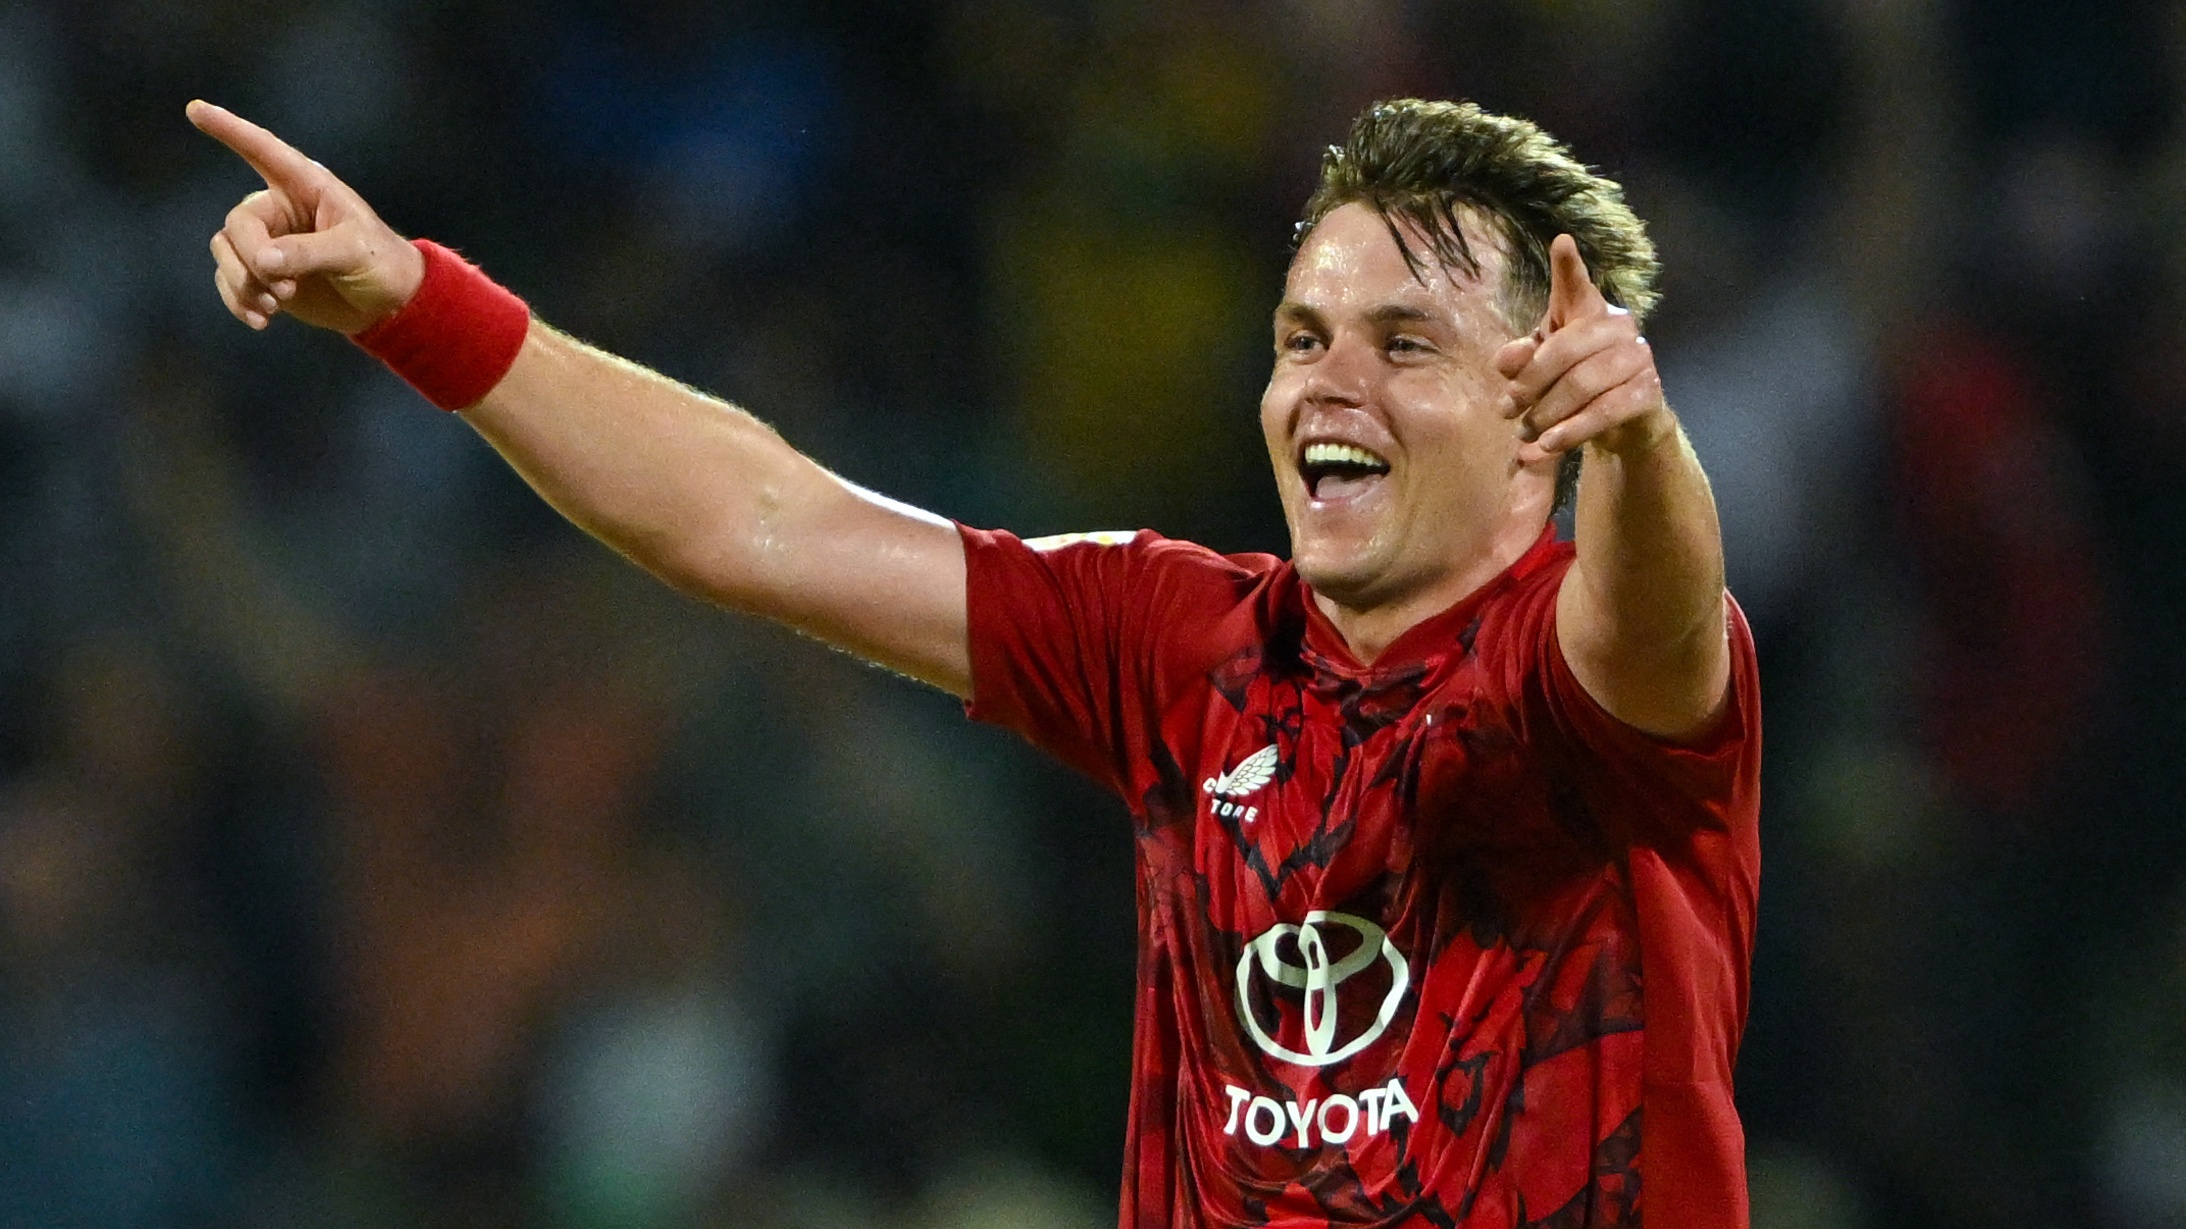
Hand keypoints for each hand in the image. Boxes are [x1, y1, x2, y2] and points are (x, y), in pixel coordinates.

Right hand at [187, 100, 424, 333]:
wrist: (390, 304)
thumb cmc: (381, 262)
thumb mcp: (353, 251)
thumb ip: (309, 252)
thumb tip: (262, 261)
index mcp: (306, 186)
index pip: (263, 150)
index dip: (230, 129)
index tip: (195, 109)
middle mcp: (280, 209)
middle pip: (239, 223)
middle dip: (251, 257)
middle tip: (282, 289)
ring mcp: (268, 242)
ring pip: (227, 252)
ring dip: (243, 282)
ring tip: (275, 306)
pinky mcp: (263, 275)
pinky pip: (231, 281)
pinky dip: (239, 301)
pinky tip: (261, 321)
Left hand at [1494, 234, 1670, 460]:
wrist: (1623, 423)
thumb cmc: (1574, 384)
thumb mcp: (1539, 372)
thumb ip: (1520, 362)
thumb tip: (1506, 361)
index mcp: (1589, 312)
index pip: (1577, 286)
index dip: (1568, 266)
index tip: (1560, 243)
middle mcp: (1620, 326)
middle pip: (1567, 347)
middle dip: (1530, 382)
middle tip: (1505, 409)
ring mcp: (1640, 357)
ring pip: (1585, 383)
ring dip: (1548, 413)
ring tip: (1524, 433)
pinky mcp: (1650, 391)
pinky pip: (1606, 411)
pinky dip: (1574, 430)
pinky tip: (1550, 445)